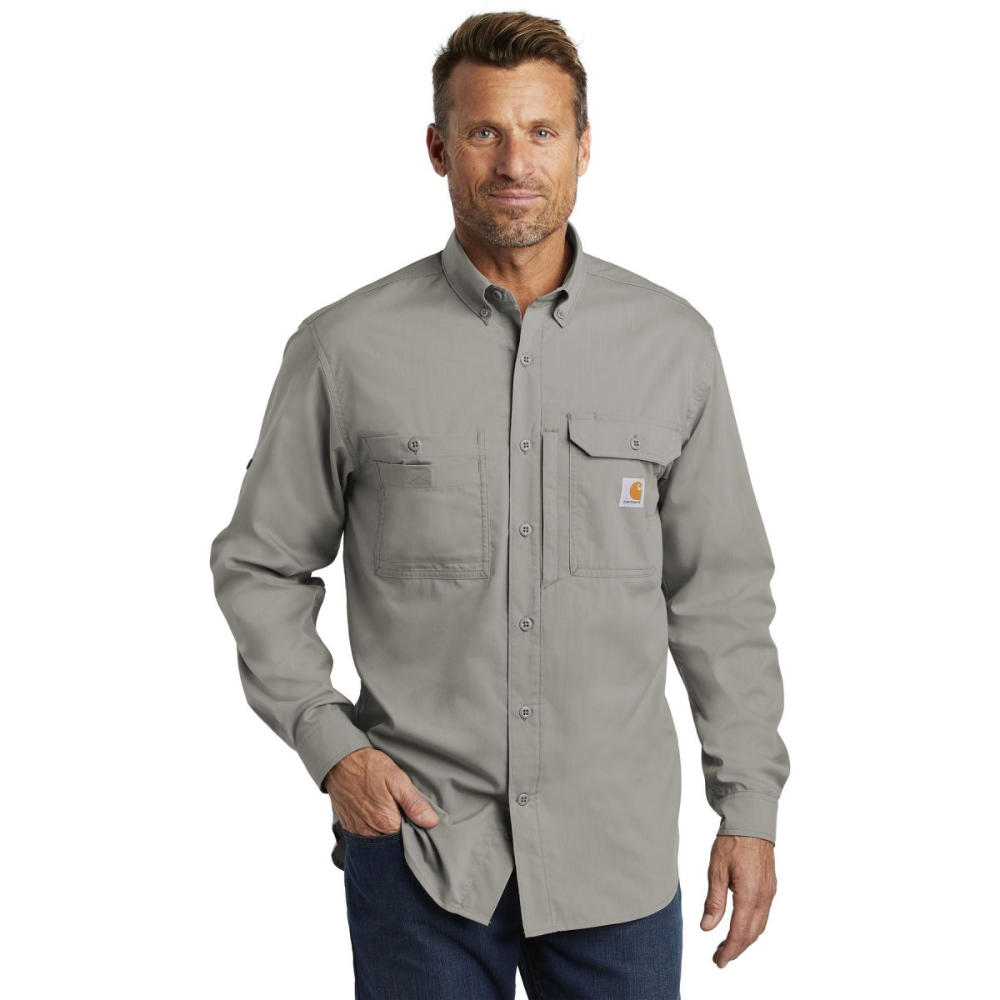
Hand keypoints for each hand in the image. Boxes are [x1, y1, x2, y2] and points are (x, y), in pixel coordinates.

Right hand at [323, 747, 439, 835]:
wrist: (339, 761)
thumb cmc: (368, 767)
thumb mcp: (396, 779)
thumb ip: (413, 803)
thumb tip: (431, 822)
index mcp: (385, 821)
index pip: (409, 841)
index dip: (418, 833)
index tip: (422, 823)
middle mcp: (370, 832)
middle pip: (394, 846)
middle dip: (404, 838)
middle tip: (409, 819)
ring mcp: (358, 832)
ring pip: (380, 845)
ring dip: (390, 837)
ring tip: (395, 818)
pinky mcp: (350, 828)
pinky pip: (367, 840)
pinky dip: (376, 834)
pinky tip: (381, 820)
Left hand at [700, 834, 776, 967]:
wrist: (752, 823)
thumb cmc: (732, 843)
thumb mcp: (716, 871)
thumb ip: (714, 901)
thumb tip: (708, 927)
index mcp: (750, 895)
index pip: (739, 932)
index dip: (729, 950)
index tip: (719, 961)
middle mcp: (764, 897)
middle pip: (752, 934)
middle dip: (736, 949)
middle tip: (720, 958)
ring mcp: (770, 893)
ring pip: (760, 926)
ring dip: (745, 939)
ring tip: (727, 946)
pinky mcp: (771, 887)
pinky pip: (763, 915)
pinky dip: (752, 927)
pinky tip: (740, 927)